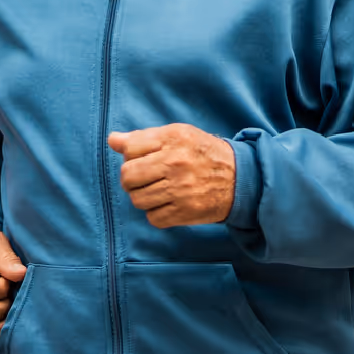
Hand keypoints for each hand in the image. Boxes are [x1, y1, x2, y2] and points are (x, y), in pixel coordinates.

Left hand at [108, 124, 235, 227]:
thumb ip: (143, 137)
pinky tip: (168, 204)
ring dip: (143, 197)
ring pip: (137, 199)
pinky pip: (153, 218)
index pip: (129, 148)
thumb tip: (112, 140)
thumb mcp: (177, 135)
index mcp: (172, 138)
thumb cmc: (203, 154)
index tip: (141, 159)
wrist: (241, 178)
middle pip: (128, 176)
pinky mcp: (186, 212)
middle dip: (130, 180)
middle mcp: (175, 163)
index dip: (130, 156)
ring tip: (157, 191)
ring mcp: (180, 189)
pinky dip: (156, 214)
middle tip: (143, 180)